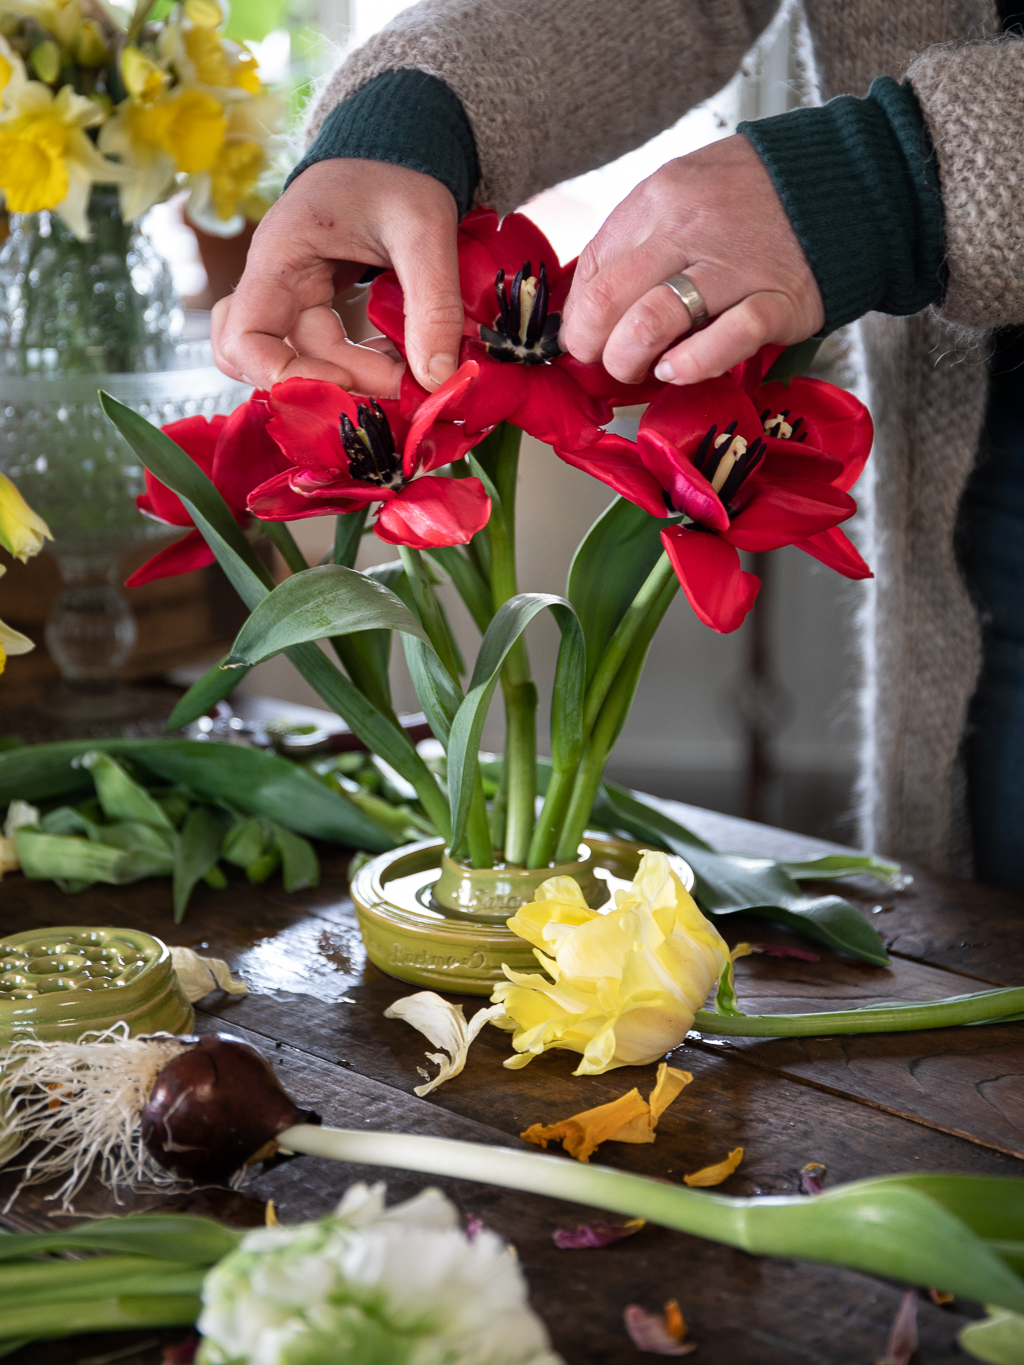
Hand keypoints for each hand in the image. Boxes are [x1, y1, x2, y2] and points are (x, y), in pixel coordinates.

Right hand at [211, 159, 463, 394]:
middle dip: (336, 385)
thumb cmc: (402, 173)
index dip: (282, 377)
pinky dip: (362, 367)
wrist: (401, 147)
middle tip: (401, 387)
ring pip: (305, 362)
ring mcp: (295, 296)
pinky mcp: (320, 306)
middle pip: (278, 360)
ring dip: (351, 381)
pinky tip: (402, 362)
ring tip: (407, 376)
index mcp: (280, 256)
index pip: (243, 338)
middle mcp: (276, 282)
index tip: (344, 387)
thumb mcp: (426, 231)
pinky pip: (328, 353)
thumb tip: (438, 381)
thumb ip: (433, 305)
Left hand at [559, 134, 824, 385]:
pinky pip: (724, 340)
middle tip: (609, 362)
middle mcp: (690, 227)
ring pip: (651, 323)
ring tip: (644, 368)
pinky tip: (680, 370)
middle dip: (594, 348)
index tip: (589, 338)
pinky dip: (691, 365)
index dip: (580, 317)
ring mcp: (736, 266)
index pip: (592, 269)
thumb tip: (591, 299)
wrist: (852, 183)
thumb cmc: (759, 199)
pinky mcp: (778, 300)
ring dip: (631, 362)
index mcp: (660, 198)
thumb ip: (641, 238)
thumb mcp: (687, 191)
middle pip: (607, 301)